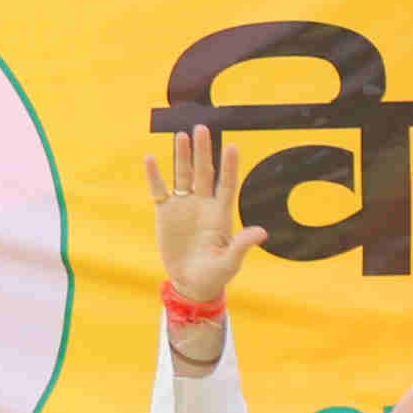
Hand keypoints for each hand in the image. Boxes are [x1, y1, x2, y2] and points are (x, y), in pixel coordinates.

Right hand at [146, 124, 263, 336]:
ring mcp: (184, 206)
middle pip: (204, 173)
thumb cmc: (215, 275)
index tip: (232, 146)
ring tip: (182, 136)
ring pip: (183, 176)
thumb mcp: (230, 263)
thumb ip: (242, 245)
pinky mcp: (165, 213)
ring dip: (182, 156)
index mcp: (221, 214)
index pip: (227, 184)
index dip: (230, 166)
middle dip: (204, 151)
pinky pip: (159, 190)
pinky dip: (154, 175)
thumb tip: (262, 232)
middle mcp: (203, 204)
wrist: (190, 284)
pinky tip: (150, 158)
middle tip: (203, 128)